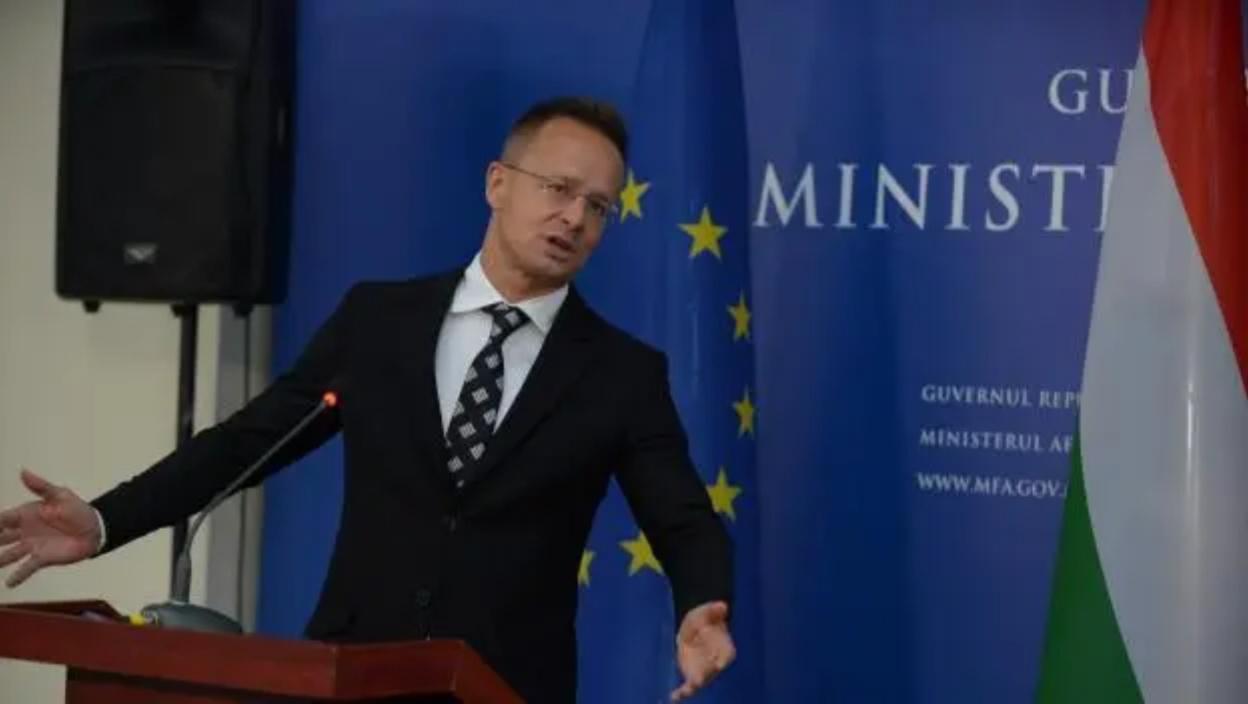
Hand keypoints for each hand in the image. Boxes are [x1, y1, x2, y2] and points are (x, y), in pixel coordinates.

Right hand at [0, 469, 100, 587]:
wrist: (95, 529)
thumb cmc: (77, 509)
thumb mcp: (60, 495)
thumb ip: (41, 486)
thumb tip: (23, 471)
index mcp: (25, 514)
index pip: (2, 519)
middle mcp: (24, 531)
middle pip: (0, 538)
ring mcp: (31, 546)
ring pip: (8, 554)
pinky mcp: (41, 558)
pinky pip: (26, 568)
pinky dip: (18, 576)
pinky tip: (9, 584)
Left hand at [671, 600, 735, 700]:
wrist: (697, 627)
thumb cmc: (706, 618)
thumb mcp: (708, 611)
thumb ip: (714, 610)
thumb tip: (722, 606)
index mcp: (724, 645)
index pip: (727, 654)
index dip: (724, 658)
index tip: (721, 664)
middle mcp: (716, 661)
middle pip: (712, 670)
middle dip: (705, 674)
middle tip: (697, 680)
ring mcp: (705, 670)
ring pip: (701, 680)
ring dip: (693, 686)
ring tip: (685, 691)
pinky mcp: (692, 674)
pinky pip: (689, 686)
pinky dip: (682, 693)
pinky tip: (673, 698)